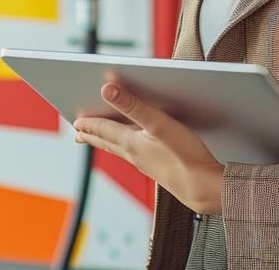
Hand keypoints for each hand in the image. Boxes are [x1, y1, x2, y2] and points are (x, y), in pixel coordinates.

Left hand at [72, 83, 224, 214]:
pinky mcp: (160, 169)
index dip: (89, 124)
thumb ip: (133, 105)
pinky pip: (135, 156)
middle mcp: (135, 155)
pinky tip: (133, 151)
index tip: (75, 122)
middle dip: (92, 136)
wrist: (203, 189)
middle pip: (107, 142)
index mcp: (131, 143)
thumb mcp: (158, 124)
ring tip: (99, 141)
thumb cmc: (185, 157)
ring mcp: (147, 164)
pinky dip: (125, 149)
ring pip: (120, 150)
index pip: (103, 130)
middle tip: (78, 134)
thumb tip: (106, 89)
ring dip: (107, 142)